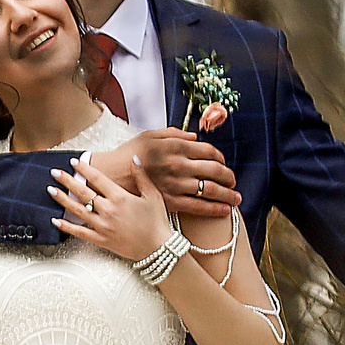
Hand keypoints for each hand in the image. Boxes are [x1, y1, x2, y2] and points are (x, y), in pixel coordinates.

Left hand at [50, 158, 173, 262]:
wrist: (158, 249)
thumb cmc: (157, 222)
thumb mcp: (153, 195)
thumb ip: (141, 176)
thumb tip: (133, 159)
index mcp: (120, 198)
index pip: (98, 179)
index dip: (84, 169)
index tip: (74, 161)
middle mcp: (109, 211)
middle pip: (83, 192)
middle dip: (67, 180)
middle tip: (55, 172)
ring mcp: (103, 226)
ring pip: (78, 210)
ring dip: (62, 199)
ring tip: (51, 190)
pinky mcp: (101, 240)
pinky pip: (80, 233)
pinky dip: (66, 226)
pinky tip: (55, 220)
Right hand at [82, 131, 238, 218]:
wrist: (109, 175)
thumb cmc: (128, 154)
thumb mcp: (149, 136)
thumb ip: (174, 134)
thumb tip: (194, 136)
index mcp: (176, 146)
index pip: (209, 151)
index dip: (220, 158)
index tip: (222, 163)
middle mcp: (179, 164)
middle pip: (215, 170)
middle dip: (229, 176)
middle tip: (233, 181)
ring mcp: (176, 184)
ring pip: (210, 189)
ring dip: (227, 194)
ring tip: (235, 198)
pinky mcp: (170, 201)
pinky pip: (198, 207)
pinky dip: (215, 209)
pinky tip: (224, 211)